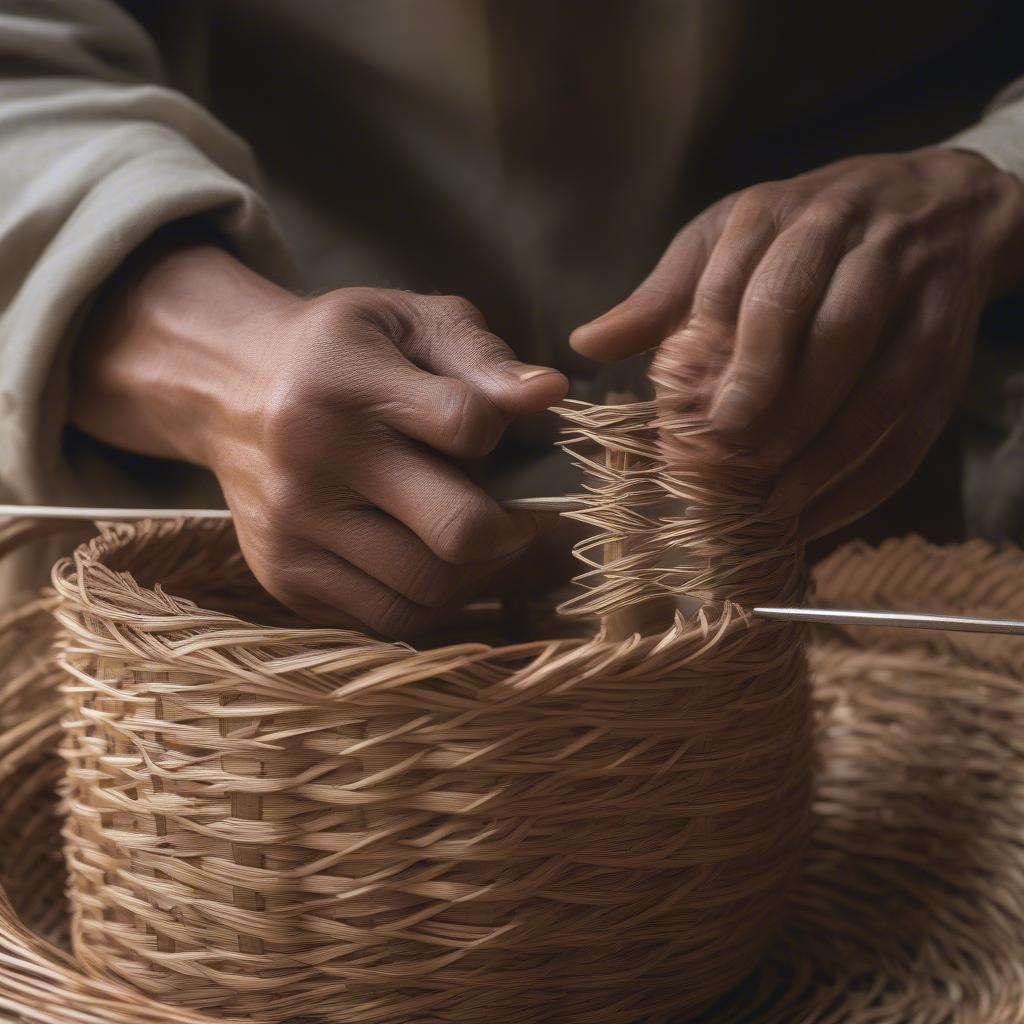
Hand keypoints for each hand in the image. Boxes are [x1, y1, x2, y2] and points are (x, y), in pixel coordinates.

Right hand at [72, 240, 567, 635]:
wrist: (230, 390)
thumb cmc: (342, 352)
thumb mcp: (409, 322)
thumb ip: (482, 356)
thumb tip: (551, 393)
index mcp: (350, 385)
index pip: (467, 423)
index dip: (509, 430)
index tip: (505, 434)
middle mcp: (316, 462)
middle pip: (457, 531)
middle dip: (515, 532)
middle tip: (526, 520)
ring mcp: (296, 529)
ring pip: (428, 590)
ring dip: (480, 576)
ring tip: (488, 545)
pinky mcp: (285, 577)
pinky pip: (388, 618)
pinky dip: (434, 603)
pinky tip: (442, 567)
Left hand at [571, 147, 1023, 537]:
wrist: (936, 206)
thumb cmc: (805, 229)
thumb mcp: (727, 238)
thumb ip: (663, 295)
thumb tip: (587, 342)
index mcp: (789, 218)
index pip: (756, 289)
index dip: (726, 359)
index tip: (695, 420)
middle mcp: (862, 248)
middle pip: (831, 330)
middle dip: (781, 401)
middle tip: (736, 455)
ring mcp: (918, 299)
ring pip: (882, 381)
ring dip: (827, 451)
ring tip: (775, 501)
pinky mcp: (952, 352)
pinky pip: (916, 424)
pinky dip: (867, 478)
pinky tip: (819, 514)